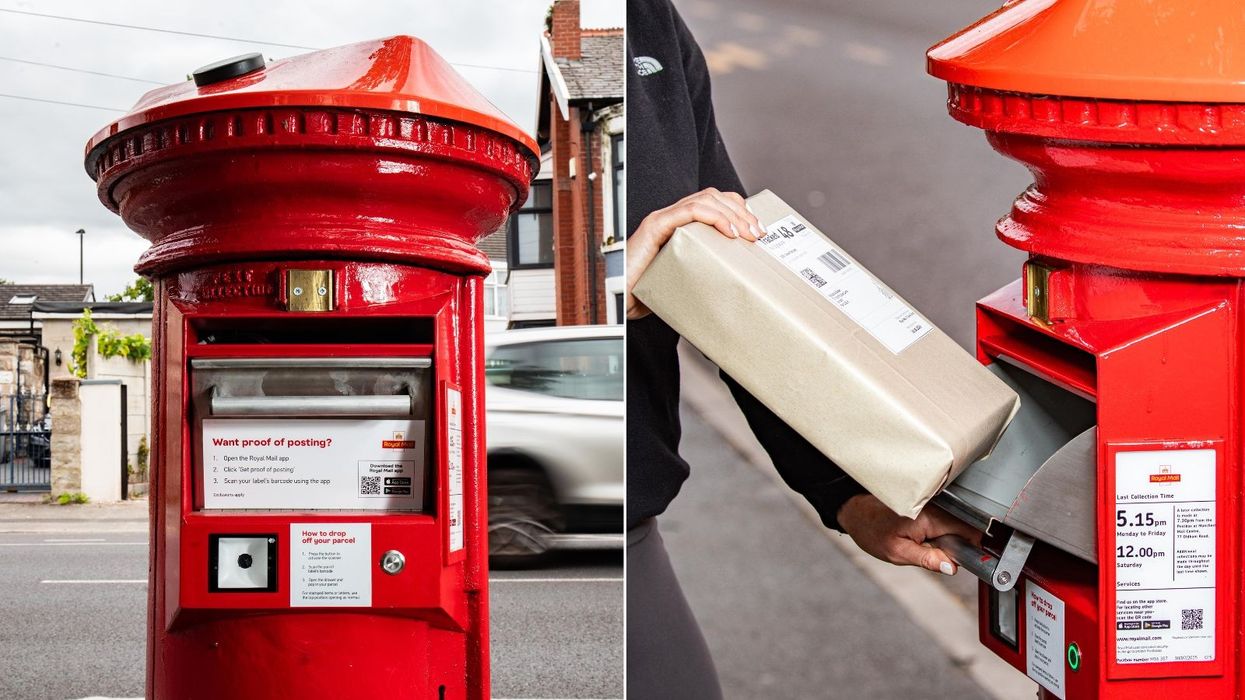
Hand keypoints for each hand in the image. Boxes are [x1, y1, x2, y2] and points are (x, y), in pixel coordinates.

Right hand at [626, 187, 763, 318]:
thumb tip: (735, 280)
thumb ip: (705, 271)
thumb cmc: (648, 293)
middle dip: (742, 212)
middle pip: (714, 197)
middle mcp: (671, 216)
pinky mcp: (655, 226)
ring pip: (705, 199)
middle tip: (759, 234)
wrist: (620, 301)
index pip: (715, 202)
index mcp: (680, 225)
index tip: (757, 231)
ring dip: (733, 213)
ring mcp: (663, 219)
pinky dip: (714, 217)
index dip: (739, 210)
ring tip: (748, 233)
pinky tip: (729, 231)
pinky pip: (689, 211)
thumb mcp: (686, 278)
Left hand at [836, 494, 981, 575]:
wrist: (855, 511)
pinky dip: (943, 533)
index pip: (969, 530)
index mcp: (931, 517)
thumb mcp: (898, 553)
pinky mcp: (930, 504)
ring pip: (957, 525)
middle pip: (965, 528)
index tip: (975, 561)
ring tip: (932, 549)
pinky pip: (946, 521)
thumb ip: (927, 559)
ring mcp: (934, 503)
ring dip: (952, 540)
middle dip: (962, 546)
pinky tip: (929, 540)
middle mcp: (935, 506)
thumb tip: (952, 567)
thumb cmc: (871, 530)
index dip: (975, 548)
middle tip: (943, 558)